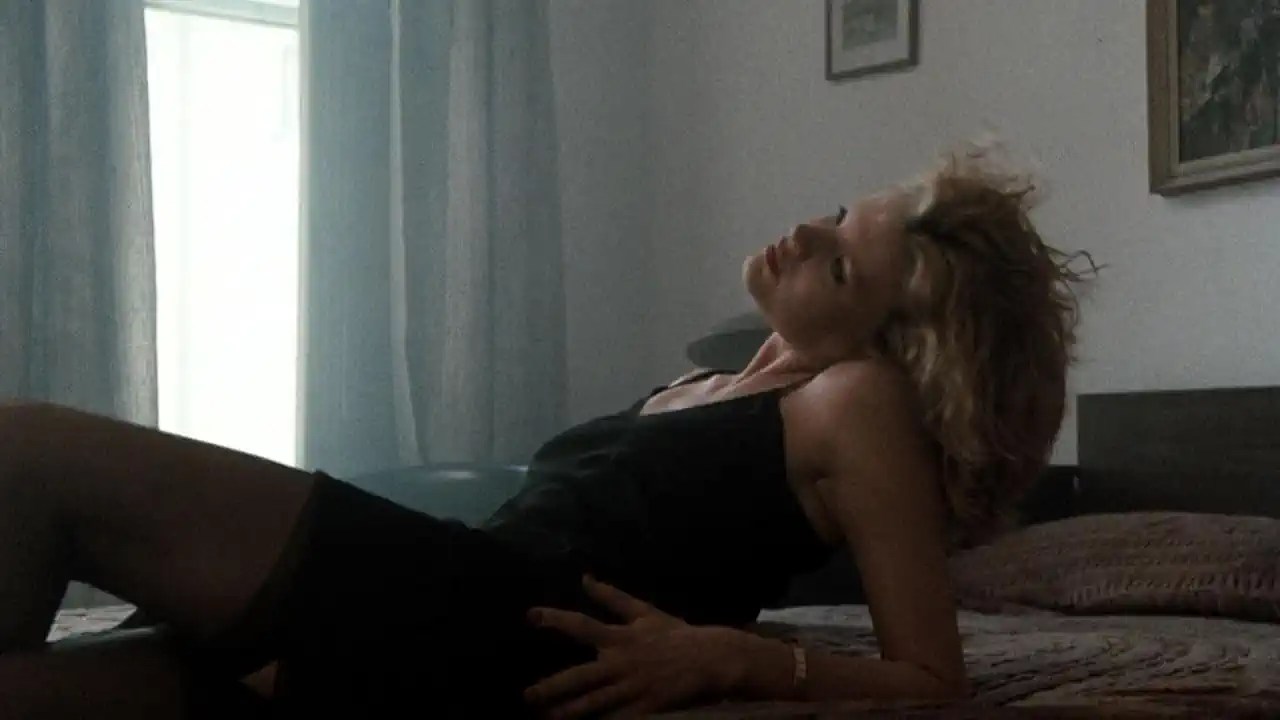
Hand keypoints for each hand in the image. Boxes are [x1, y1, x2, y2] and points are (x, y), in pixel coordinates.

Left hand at [524, 575, 745, 718]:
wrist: (713, 657)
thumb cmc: (676, 635)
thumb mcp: (644, 612)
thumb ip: (612, 597)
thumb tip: (584, 578)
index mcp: (620, 637)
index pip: (581, 625)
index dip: (555, 619)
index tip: (530, 616)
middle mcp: (622, 662)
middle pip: (580, 676)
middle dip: (551, 687)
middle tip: (527, 696)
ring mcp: (634, 688)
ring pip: (595, 703)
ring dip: (569, 712)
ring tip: (548, 718)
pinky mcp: (647, 708)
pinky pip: (619, 718)